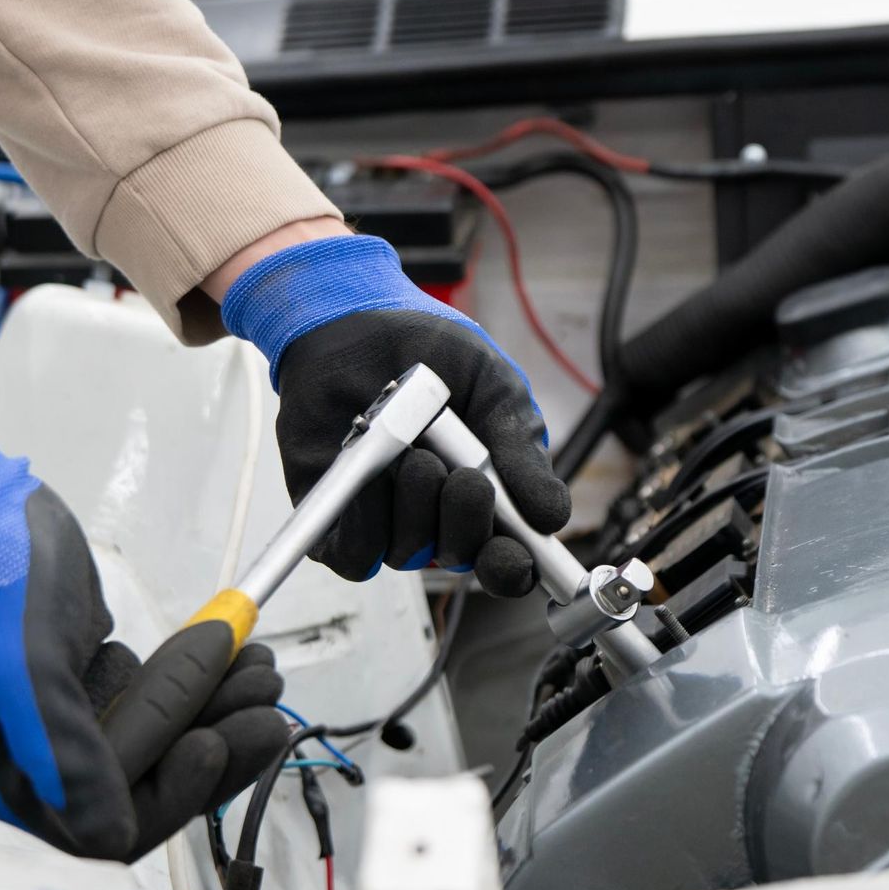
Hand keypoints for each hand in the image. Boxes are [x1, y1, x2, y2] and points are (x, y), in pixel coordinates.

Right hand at [0, 407, 287, 859]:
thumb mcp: (27, 669)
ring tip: (263, 669)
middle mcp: (48, 768)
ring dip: (224, 712)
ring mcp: (79, 727)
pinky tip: (241, 656)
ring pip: (170, 746)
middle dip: (218, 748)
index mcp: (16, 782)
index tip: (211, 741)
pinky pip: (167, 708)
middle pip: (154, 789)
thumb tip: (109, 838)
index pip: (110, 827)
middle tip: (265, 703)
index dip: (172, 795)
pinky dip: (207, 686)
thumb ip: (65, 753)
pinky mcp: (102, 691)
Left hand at [221, 233, 569, 595]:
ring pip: (410, 554)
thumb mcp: (495, 389)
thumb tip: (551, 516)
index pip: (506, 561)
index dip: (513, 569)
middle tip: (467, 478)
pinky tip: (370, 481)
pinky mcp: (337, 519)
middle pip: (460, 559)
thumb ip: (522, 449)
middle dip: (467, 523)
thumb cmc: (432, 355)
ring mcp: (386, 523)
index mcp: (486, 501)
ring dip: (418, 509)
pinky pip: (354, 555)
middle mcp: (436, 520)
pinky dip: (366, 525)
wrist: (358, 320)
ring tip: (414, 454)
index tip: (518, 556)